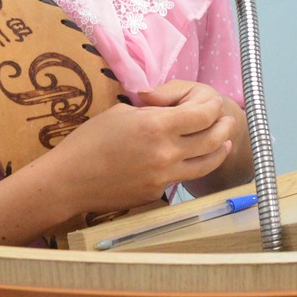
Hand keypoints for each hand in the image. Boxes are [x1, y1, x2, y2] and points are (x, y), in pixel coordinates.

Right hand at [29, 80, 236, 217]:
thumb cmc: (89, 141)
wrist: (70, 180)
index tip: (213, 103)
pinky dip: (195, 166)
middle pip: (212, 139)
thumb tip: (170, 112)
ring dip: (220, 150)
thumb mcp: (121, 112)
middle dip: (223, 126)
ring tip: (225, 141)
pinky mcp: (158, 194)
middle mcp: (167, 153)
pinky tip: (196, 160)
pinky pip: (184, 178)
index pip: (202, 115)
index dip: (213, 107)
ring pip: (206, 163)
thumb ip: (152, 112)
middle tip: (226, 120)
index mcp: (157, 126)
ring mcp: (165, 177)